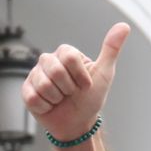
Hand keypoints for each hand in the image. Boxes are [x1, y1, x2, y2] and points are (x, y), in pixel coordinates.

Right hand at [23, 23, 129, 143]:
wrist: (78, 124)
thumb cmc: (90, 98)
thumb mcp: (104, 74)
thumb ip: (111, 49)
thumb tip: (124, 26)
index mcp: (66, 53)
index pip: (69, 57)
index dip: (80, 76)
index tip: (85, 85)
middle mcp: (48, 61)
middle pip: (55, 70)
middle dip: (69, 88)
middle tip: (71, 93)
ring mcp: (35, 75)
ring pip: (44, 85)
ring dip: (57, 98)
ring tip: (61, 99)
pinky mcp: (26, 91)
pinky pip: (33, 97)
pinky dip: (46, 106)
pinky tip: (50, 105)